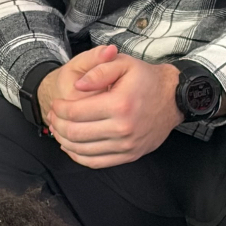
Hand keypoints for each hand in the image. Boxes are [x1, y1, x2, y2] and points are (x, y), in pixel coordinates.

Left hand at [40, 45, 182, 167]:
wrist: (173, 99)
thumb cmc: (146, 79)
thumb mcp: (123, 63)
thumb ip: (98, 70)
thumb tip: (77, 86)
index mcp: (119, 104)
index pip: (75, 112)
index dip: (58, 109)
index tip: (55, 104)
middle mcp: (123, 129)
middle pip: (75, 133)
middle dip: (57, 125)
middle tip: (52, 116)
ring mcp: (126, 145)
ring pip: (82, 151)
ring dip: (63, 141)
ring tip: (58, 129)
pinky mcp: (129, 156)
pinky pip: (96, 162)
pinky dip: (78, 156)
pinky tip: (71, 145)